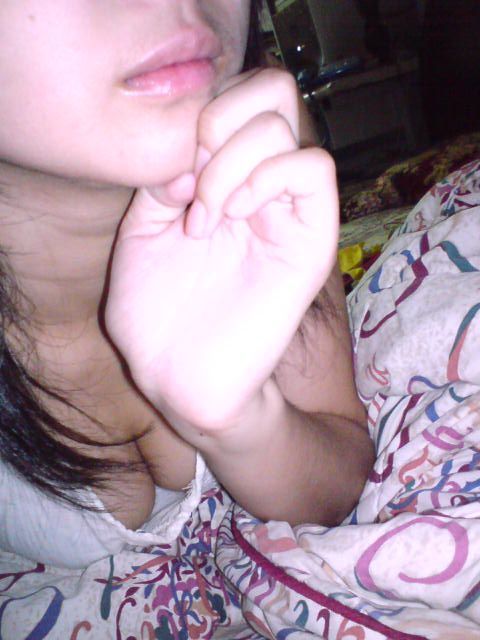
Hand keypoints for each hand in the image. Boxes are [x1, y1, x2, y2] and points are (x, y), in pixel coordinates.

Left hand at [105, 68, 338, 437]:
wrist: (176, 373)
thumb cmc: (156, 309)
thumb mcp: (142, 228)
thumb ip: (165, 176)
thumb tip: (194, 146)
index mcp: (218, 179)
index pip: (232, 99)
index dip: (198, 113)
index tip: (169, 175)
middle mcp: (256, 186)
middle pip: (271, 94)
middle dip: (220, 121)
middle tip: (192, 179)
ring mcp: (285, 211)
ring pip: (287, 128)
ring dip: (232, 161)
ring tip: (204, 218)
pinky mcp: (310, 240)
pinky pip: (313, 171)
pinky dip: (268, 175)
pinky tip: (233, 214)